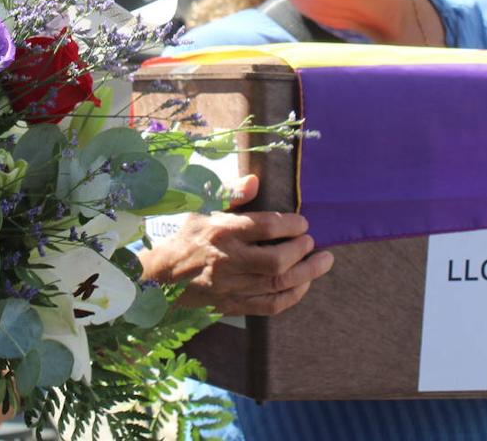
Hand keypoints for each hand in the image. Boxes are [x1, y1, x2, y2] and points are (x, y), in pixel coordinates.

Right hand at [138, 174, 334, 315]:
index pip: (264, 227)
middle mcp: (228, 261)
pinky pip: (270, 306)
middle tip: (312, 241)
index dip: (290, 224)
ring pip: (277, 284)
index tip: (302, 222)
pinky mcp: (234, 305)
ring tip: (323, 262)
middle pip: (275, 261)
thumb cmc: (188, 236)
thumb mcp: (201, 207)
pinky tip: (304, 283)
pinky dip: (292, 296)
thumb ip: (230, 192)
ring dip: (307, 274)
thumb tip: (255, 180)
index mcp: (221, 232)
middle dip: (301, 250)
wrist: (163, 277)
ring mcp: (232, 287)